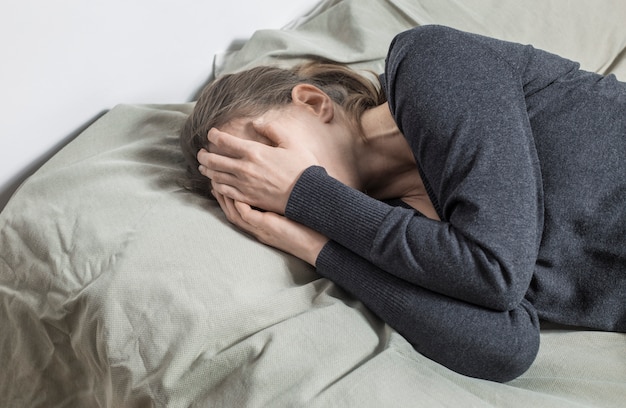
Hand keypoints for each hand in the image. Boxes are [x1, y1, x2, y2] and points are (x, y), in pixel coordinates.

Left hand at [198, 119, 318, 213]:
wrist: (307, 195)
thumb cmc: (302, 168)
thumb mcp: (291, 143)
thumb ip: (272, 130)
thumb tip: (257, 123)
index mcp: (254, 151)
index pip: (224, 141)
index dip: (214, 136)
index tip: (211, 134)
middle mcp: (244, 168)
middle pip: (215, 160)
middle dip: (204, 155)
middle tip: (201, 152)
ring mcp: (244, 185)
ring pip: (217, 176)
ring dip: (207, 170)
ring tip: (203, 167)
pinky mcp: (247, 198)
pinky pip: (225, 192)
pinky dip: (216, 186)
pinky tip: (215, 184)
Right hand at [212, 186, 327, 265]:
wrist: (320, 244)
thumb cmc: (309, 228)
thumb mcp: (290, 214)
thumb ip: (281, 204)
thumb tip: (279, 187)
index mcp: (262, 226)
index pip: (239, 210)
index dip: (228, 195)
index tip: (223, 181)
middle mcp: (258, 228)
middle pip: (232, 211)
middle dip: (221, 195)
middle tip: (213, 178)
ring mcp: (261, 229)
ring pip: (235, 214)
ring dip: (225, 198)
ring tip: (219, 182)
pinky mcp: (267, 228)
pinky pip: (247, 216)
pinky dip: (240, 204)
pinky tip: (235, 192)